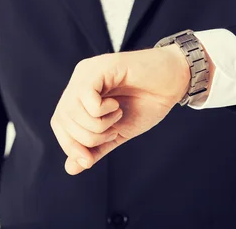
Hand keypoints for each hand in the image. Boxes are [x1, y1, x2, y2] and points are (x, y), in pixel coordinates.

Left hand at [50, 44, 192, 174]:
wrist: (175, 80)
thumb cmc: (148, 101)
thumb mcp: (118, 132)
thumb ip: (96, 148)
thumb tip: (71, 168)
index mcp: (80, 93)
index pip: (60, 122)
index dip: (70, 145)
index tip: (89, 161)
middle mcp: (79, 80)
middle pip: (63, 118)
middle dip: (87, 138)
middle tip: (112, 133)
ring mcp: (88, 72)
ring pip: (72, 110)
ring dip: (97, 126)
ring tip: (117, 117)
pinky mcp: (101, 67)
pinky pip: (87, 98)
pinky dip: (102, 112)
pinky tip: (117, 106)